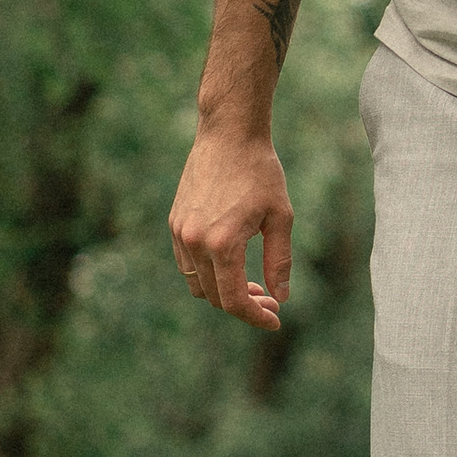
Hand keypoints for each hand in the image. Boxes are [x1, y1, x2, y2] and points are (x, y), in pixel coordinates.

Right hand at [169, 123, 292, 333]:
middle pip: (215, 297)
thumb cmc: (261, 172)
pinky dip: (208, 274)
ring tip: (254, 285)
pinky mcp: (175, 223)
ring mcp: (180, 233)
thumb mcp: (281, 217)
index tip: (276, 321)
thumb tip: (280, 296)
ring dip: (224, 292)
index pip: (234, 299)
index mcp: (223, 243)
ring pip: (198, 284)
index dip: (256, 316)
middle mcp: (195, 242)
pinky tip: (232, 265)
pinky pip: (188, 264)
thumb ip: (280, 260)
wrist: (229, 135)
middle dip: (245, 305)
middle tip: (271, 301)